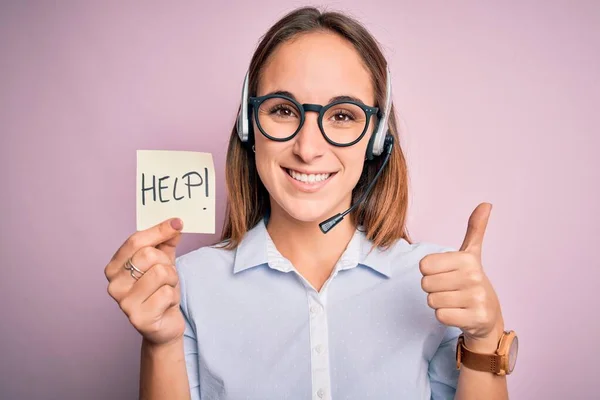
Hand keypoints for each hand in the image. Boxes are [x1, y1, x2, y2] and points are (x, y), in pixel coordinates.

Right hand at [105, 218, 184, 345]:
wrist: (165, 324)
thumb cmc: (160, 291)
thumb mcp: (163, 262)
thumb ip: (166, 242)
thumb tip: (174, 224)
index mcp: (115, 267)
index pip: (135, 240)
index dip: (159, 230)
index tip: (177, 223)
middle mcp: (114, 285)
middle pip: (148, 255)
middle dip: (166, 262)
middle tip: (167, 274)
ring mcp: (124, 303)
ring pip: (160, 273)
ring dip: (172, 280)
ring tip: (166, 290)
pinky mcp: (139, 318)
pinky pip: (166, 294)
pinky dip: (172, 297)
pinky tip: (165, 305)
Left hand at [420, 203, 503, 350]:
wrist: (488, 315)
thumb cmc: (471, 281)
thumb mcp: (471, 254)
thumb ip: (475, 229)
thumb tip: (486, 204)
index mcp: (467, 259)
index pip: (423, 266)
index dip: (430, 272)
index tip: (446, 274)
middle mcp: (474, 277)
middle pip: (426, 284)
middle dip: (434, 289)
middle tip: (450, 289)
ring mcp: (476, 299)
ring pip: (432, 301)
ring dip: (439, 303)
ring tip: (455, 301)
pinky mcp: (476, 319)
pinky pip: (441, 316)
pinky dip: (445, 317)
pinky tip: (459, 313)